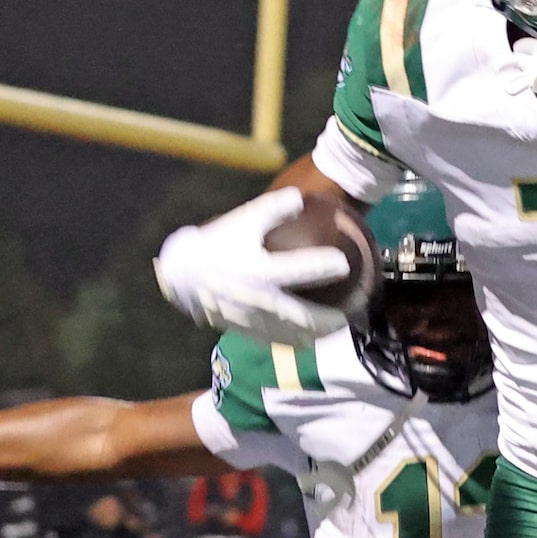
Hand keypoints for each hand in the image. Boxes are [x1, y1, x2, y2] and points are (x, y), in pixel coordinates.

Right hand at [153, 188, 351, 345]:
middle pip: (302, 317)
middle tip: (352, 312)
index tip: (344, 263)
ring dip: (318, 335)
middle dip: (330, 319)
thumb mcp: (243, 221)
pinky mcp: (247, 332)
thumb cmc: (218, 244)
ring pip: (293, 335)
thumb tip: (299, 197)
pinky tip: (311, 337)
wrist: (185, 275)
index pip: (297, 270)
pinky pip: (278, 340)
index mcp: (257, 272)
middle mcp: (257, 301)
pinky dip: (298, 340)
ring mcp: (253, 321)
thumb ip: (272, 209)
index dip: (321, 267)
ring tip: (337, 330)